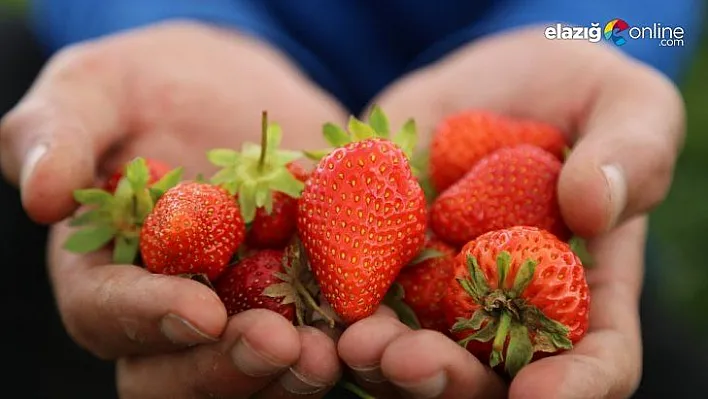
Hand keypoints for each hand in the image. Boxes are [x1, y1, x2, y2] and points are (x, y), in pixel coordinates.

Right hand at [2, 21, 346, 396]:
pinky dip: (343, 342)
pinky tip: (372, 332)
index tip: (198, 312)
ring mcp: (238, 310)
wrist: (237, 89)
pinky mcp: (300, 297)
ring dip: (288, 376)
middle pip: (177, 371)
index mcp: (106, 269)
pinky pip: (317, 338)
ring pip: (249, 374)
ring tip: (328, 355)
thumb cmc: (153, 84)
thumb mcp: (99, 88)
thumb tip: (39, 195)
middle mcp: (169, 308)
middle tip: (278, 347)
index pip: (107, 312)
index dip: (148, 319)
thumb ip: (60, 131)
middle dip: (226, 367)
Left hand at [342, 26, 683, 397]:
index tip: (540, 395)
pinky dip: (334, 300)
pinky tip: (314, 298)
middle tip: (410, 364)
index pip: (594, 357)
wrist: (490, 78)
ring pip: (411, 345)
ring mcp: (437, 285)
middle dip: (448, 378)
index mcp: (582, 285)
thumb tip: (595, 206)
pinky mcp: (381, 252)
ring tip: (356, 342)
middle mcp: (505, 303)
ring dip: (381, 356)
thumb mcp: (625, 101)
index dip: (573, 385)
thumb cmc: (576, 90)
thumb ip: (631, 151)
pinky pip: (354, 287)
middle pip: (485, 370)